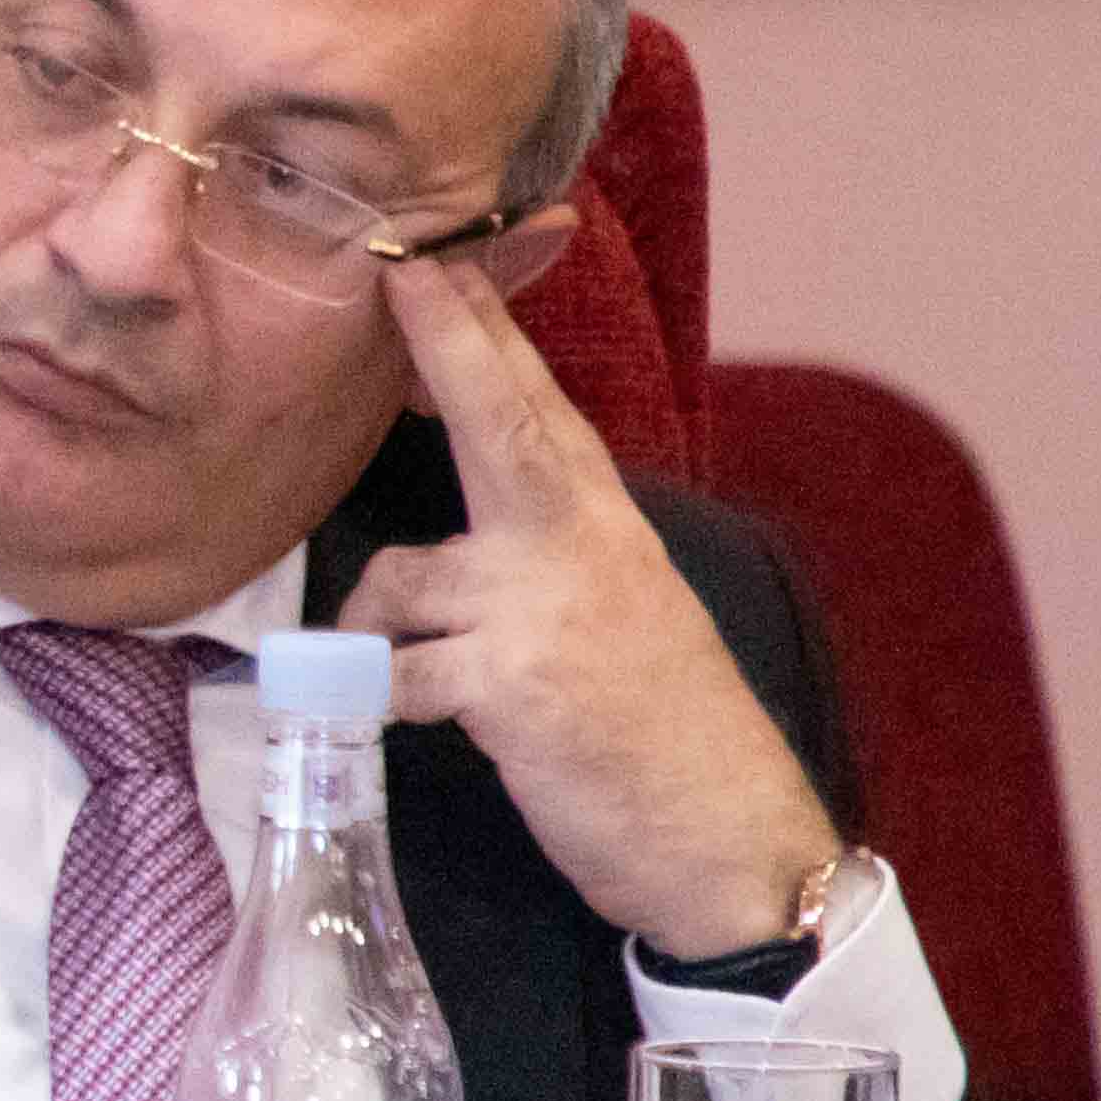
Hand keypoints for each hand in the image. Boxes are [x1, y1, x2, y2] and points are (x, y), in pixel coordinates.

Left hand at [338, 246, 844, 957]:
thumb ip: (541, 557)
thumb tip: (459, 531)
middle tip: (398, 271)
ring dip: (375, 624)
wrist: (727, 839)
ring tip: (417, 680)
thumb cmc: (659, 731)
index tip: (439, 261)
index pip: (538, 409)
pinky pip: (387, 673)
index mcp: (604, 525)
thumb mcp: (614, 615)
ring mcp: (544, 609)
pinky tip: (404, 721)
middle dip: (449, 342)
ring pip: (398, 576)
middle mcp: (580, 546)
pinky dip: (373, 699)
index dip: (484, 333)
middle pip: (501, 422)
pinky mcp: (507, 684)